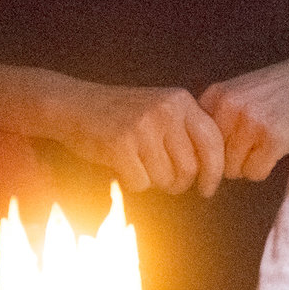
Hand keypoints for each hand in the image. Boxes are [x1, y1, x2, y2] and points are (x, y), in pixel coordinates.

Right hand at [60, 80, 226, 197]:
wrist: (74, 104)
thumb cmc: (120, 114)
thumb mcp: (160, 108)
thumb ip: (186, 130)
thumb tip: (212, 170)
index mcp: (181, 101)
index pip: (213, 143)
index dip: (214, 172)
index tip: (207, 188)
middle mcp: (166, 111)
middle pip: (190, 168)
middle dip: (179, 183)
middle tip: (166, 182)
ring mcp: (143, 126)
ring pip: (166, 179)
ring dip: (154, 182)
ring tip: (140, 165)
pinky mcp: (121, 144)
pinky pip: (141, 183)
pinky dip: (133, 182)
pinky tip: (122, 166)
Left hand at [199, 52, 288, 183]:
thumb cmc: (279, 90)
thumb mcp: (239, 91)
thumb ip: (217, 114)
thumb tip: (197, 157)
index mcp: (215, 96)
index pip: (196, 141)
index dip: (211, 151)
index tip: (226, 150)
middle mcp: (228, 108)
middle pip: (213, 159)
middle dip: (231, 160)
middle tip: (252, 146)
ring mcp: (250, 124)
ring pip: (233, 169)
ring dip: (248, 165)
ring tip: (264, 146)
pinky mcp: (273, 140)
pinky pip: (254, 173)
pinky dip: (264, 169)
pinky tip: (275, 151)